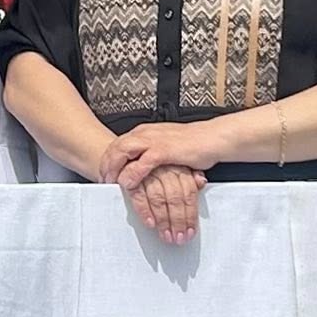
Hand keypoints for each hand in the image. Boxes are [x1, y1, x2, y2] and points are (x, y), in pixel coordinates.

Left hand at [100, 121, 224, 188]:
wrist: (213, 138)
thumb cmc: (195, 143)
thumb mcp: (168, 146)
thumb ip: (153, 153)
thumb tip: (142, 164)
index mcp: (146, 132)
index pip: (119, 143)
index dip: (109, 158)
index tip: (105, 172)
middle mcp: (146, 133)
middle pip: (116, 147)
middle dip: (106, 164)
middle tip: (103, 180)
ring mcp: (153, 141)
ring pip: (123, 152)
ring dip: (114, 169)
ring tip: (111, 183)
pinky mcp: (163, 151)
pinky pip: (140, 164)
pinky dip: (131, 174)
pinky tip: (127, 184)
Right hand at [127, 164, 204, 244]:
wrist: (125, 152)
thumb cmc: (153, 161)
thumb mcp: (175, 163)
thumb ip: (189, 174)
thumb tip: (201, 182)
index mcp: (177, 166)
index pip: (188, 192)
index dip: (190, 214)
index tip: (191, 231)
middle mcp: (164, 168)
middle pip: (175, 197)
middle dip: (178, 220)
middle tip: (179, 237)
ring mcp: (147, 173)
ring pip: (159, 198)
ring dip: (163, 220)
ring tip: (166, 235)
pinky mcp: (130, 178)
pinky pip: (139, 196)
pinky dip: (144, 210)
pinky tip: (151, 223)